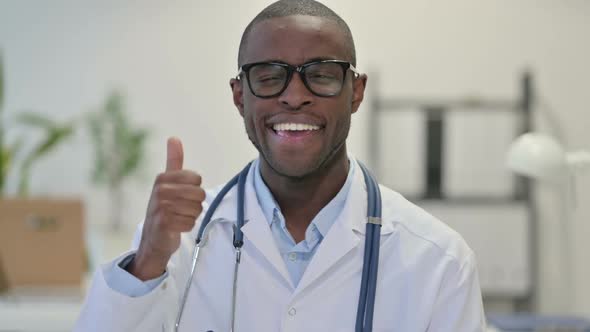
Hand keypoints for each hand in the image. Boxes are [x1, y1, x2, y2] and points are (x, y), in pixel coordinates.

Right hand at [127, 137, 205, 279]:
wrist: (153, 238)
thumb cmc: (164, 208)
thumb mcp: (167, 182)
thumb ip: (173, 161)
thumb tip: (174, 138)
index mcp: (162, 178)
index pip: (197, 179)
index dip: (194, 189)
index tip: (181, 195)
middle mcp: (160, 190)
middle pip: (199, 194)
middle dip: (195, 204)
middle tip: (181, 209)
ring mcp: (161, 207)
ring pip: (197, 209)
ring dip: (191, 216)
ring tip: (178, 217)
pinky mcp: (164, 223)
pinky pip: (191, 222)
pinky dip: (187, 227)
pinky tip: (176, 227)